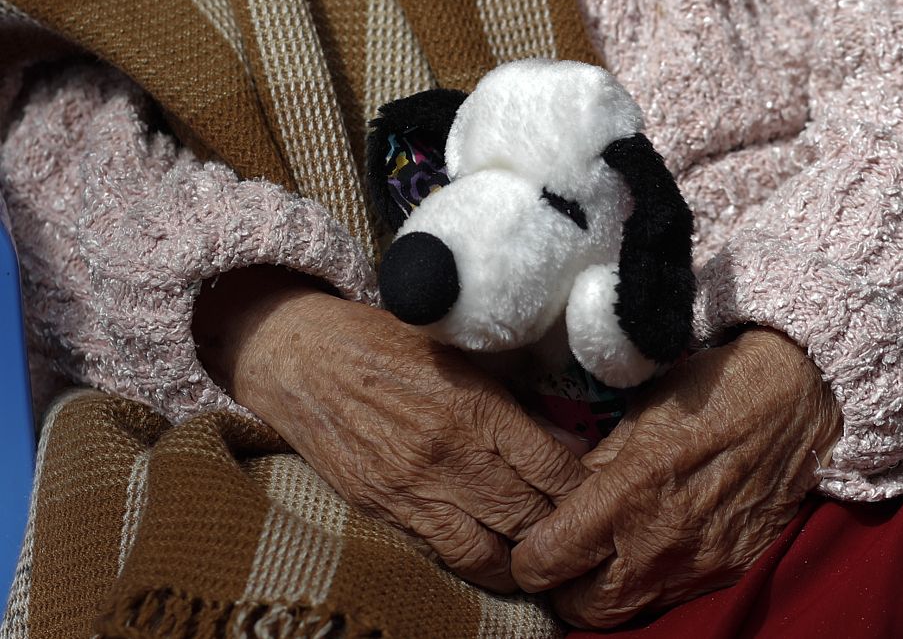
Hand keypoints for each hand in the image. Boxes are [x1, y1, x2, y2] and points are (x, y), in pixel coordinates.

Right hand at [194, 267, 588, 591]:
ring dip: (519, 562)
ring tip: (538, 557)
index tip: (595, 497)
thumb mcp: (462, 356)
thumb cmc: (387, 346)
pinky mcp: (383, 509)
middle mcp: (448, 452)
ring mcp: (413, 487)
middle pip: (526, 516)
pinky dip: (476, 563)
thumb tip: (569, 446)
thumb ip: (516, 404)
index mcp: (475, 406)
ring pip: (487, 552)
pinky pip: (442, 553)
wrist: (302, 358)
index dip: (581, 491)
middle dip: (557, 529)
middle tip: (575, 532)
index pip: (550, 468)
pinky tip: (495, 558)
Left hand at [510, 327, 841, 627]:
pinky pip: (670, 599)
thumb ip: (593, 466)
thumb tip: (558, 496)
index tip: (532, 542)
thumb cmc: (710, 394)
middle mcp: (661, 542)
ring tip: (604, 558)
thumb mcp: (637, 416)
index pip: (548, 560)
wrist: (793, 401)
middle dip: (562, 588)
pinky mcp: (727, 571)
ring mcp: (698, 565)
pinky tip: (650, 549)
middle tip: (563, 558)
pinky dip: (649, 585)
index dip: (529, 557)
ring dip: (604, 594)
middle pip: (582, 608)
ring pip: (626, 613)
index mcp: (630, 493)